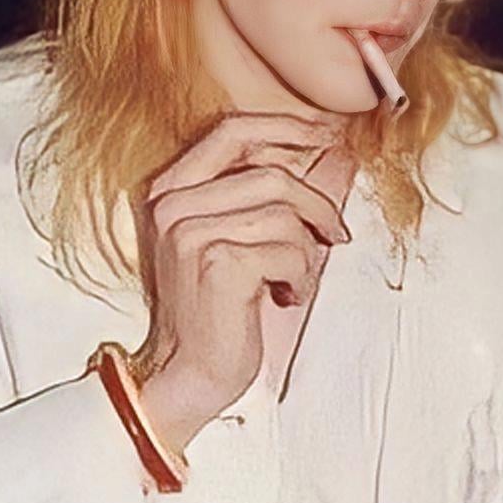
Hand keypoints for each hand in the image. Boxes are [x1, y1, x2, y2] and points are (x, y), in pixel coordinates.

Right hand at [131, 112, 353, 453]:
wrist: (187, 375)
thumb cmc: (215, 309)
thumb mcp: (227, 239)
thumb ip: (258, 195)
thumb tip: (327, 152)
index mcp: (168, 190)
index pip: (232, 131)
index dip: (285, 127)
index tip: (325, 135)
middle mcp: (172, 205)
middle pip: (270, 173)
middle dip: (316, 203)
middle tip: (334, 233)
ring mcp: (190, 233)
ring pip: (285, 215)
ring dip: (304, 253)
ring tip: (292, 280)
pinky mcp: (218, 264)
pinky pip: (289, 251)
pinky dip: (300, 277)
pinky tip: (284, 297)